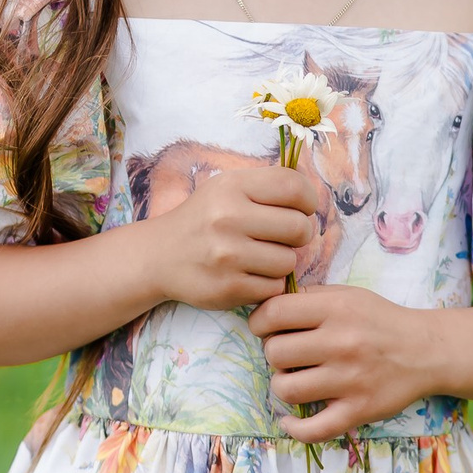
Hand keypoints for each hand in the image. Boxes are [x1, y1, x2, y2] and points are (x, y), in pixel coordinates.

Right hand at [139, 164, 321, 312]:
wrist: (160, 256)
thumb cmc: (204, 219)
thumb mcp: (227, 188)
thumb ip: (267, 185)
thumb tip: (312, 192)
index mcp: (232, 186)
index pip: (294, 186)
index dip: (307, 200)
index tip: (299, 208)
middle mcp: (228, 217)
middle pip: (299, 227)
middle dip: (298, 234)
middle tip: (281, 237)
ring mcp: (227, 255)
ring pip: (289, 261)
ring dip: (281, 261)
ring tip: (261, 256)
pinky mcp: (228, 287)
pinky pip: (274, 287)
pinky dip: (268, 283)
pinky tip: (250, 274)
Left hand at [249, 285, 435, 442]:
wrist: (426, 351)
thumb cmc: (379, 320)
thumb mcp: (347, 295)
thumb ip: (308, 298)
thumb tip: (266, 306)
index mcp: (336, 310)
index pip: (274, 313)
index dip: (260, 321)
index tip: (265, 328)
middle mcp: (342, 344)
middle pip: (275, 353)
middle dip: (274, 353)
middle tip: (288, 354)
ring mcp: (350, 380)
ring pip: (286, 389)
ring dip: (283, 385)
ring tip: (296, 378)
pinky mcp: (359, 411)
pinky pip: (313, 429)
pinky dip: (294, 428)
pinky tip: (290, 419)